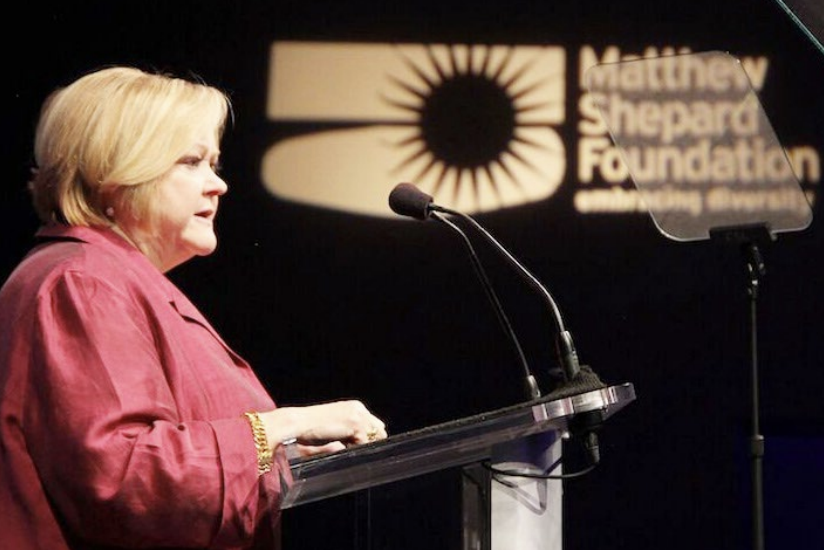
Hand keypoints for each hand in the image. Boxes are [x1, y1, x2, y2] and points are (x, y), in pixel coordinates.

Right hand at [260, 400, 386, 450]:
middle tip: (351, 450)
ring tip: (344, 448)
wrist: (295, 424)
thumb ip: (346, 437)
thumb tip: (355, 447)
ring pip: (375, 438)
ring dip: (362, 447)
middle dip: (369, 443)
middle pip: (379, 431)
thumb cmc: (307, 430)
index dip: (368, 439)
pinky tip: (341, 447)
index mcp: (353, 407)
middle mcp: (358, 408)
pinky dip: (356, 450)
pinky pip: (366, 444)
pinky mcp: (355, 425)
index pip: (374, 425)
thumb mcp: (331, 431)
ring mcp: (358, 415)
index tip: (358, 449)